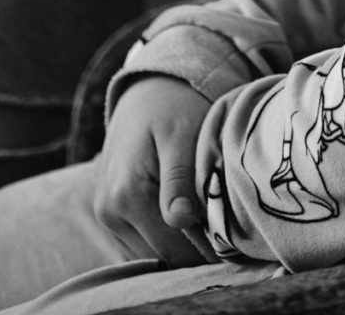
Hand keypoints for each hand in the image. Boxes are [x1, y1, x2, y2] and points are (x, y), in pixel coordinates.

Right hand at [93, 77, 213, 268]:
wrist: (146, 90)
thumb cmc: (172, 107)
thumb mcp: (182, 134)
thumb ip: (179, 179)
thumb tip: (180, 220)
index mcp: (127, 195)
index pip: (175, 249)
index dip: (209, 249)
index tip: (237, 239)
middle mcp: (109, 212)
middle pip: (164, 254)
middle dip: (197, 246)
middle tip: (229, 226)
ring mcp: (107, 215)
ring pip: (154, 250)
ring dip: (182, 240)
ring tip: (209, 213)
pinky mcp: (110, 212)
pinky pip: (144, 238)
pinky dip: (167, 232)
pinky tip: (188, 210)